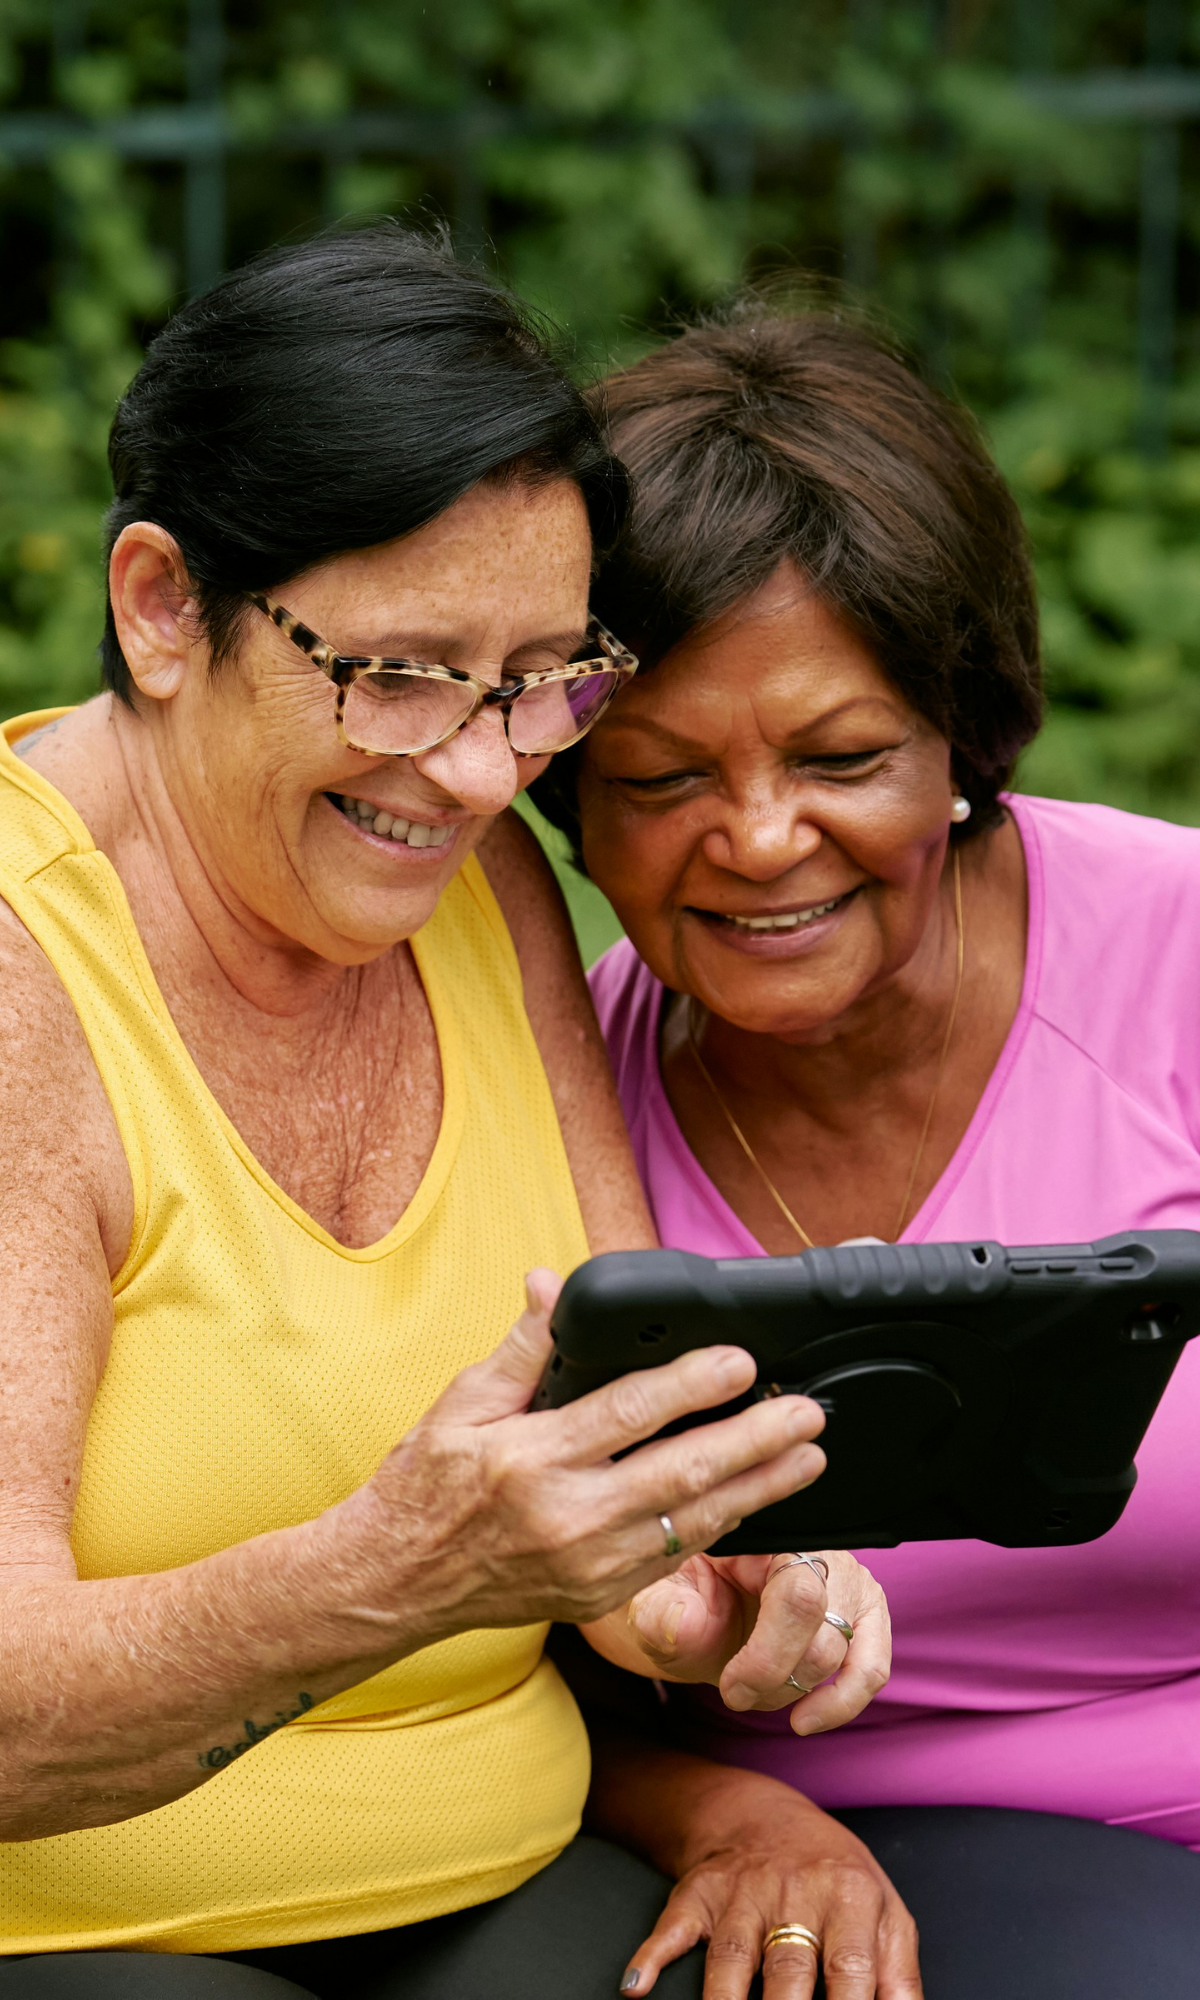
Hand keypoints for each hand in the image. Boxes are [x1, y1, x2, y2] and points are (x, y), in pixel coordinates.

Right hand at [341, 1270, 827, 1641]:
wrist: (393, 1582)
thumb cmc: (424, 1487)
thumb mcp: (460, 1404)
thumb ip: (520, 1348)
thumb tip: (552, 1285)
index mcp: (530, 1459)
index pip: (629, 1413)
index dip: (692, 1385)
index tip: (741, 1361)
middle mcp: (567, 1518)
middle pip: (682, 1473)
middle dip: (755, 1441)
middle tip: (808, 1413)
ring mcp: (589, 1566)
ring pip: (694, 1523)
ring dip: (759, 1488)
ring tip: (808, 1456)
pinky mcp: (600, 1596)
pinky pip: (677, 1557)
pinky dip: (724, 1526)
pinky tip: (759, 1500)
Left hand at [586, 1549, 890, 1734]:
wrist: (687, 1609)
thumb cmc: (674, 1599)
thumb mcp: (652, 1602)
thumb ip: (661, 1611)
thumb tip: (687, 1623)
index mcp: (768, 1533)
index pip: (798, 1593)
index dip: (768, 1655)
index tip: (730, 1688)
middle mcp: (819, 1548)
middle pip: (825, 1629)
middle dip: (776, 1677)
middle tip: (732, 1693)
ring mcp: (847, 1581)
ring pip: (847, 1653)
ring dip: (798, 1691)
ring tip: (754, 1696)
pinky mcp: (862, 1617)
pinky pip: (873, 1667)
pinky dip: (842, 1703)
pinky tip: (804, 1720)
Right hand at [623, 1782, 921, 1999]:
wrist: (761, 1814)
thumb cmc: (833, 1876)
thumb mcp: (883, 1909)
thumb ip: (898, 1973)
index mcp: (848, 1896)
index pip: (851, 1970)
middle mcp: (793, 1892)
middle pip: (788, 1970)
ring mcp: (740, 1893)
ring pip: (731, 1958)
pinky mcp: (697, 1894)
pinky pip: (672, 1927)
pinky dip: (650, 1955)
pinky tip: (636, 1986)